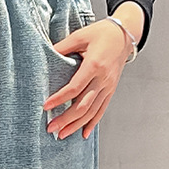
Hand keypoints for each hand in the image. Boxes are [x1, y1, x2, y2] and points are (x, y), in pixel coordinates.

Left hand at [43, 15, 136, 140]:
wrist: (124, 35)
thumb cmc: (101, 34)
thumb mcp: (80, 36)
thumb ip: (63, 47)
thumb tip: (44, 54)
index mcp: (94, 65)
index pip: (74, 88)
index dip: (59, 99)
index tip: (46, 107)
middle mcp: (102, 79)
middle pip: (83, 105)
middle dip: (65, 119)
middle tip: (50, 128)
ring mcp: (108, 87)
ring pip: (92, 112)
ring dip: (76, 125)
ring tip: (62, 134)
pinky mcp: (110, 90)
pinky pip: (101, 110)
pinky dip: (92, 123)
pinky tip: (83, 133)